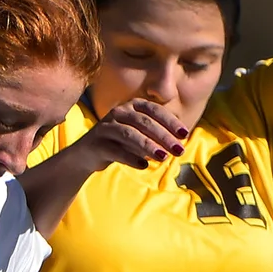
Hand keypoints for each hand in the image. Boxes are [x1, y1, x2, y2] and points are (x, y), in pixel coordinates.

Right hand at [70, 98, 188, 173]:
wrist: (88, 154)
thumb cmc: (120, 142)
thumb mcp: (139, 134)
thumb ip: (156, 134)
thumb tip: (180, 141)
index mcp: (131, 105)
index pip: (154, 110)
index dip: (170, 121)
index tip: (184, 134)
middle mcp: (118, 112)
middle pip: (144, 122)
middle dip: (164, 136)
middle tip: (179, 150)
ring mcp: (105, 127)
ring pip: (130, 134)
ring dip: (149, 146)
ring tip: (163, 158)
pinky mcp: (96, 143)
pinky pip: (115, 150)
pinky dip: (131, 158)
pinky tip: (144, 165)